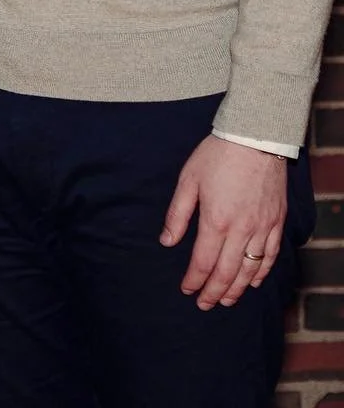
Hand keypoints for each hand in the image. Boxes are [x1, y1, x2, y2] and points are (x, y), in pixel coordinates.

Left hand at [159, 134, 285, 309]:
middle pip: (227, 272)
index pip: (203, 261)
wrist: (254, 139)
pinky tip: (254, 281)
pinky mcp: (277, 222)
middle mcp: (242, 230)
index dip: (194, 279)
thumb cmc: (216, 156)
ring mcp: (263, 227)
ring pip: (251, 269)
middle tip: (204, 305)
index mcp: (216, 220)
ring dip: (237, 288)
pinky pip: (272, 255)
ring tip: (225, 300)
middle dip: (213, 291)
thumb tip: (166, 241)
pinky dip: (262, 272)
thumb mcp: (188, 180)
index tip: (186, 290)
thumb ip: (177, 214)